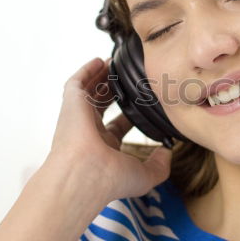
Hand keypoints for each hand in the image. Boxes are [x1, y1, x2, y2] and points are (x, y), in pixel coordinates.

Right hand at [44, 57, 171, 202]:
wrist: (85, 174)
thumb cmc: (110, 179)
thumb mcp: (145, 175)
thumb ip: (160, 165)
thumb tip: (167, 152)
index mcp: (105, 147)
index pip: (117, 126)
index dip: (129, 114)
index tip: (142, 104)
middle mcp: (89, 131)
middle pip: (102, 104)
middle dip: (113, 90)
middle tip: (127, 77)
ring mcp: (79, 116)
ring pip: (90, 91)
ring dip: (101, 77)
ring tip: (115, 63)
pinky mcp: (72, 103)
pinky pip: (77, 82)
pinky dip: (87, 71)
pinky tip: (100, 61)